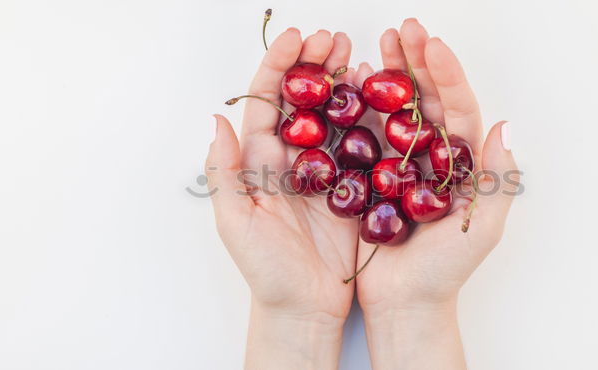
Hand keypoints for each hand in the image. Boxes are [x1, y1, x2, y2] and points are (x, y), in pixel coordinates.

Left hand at [205, 28, 357, 369]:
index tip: (299, 38)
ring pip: (333, 113)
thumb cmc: (266, 272)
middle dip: (315, 63)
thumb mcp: (236, 223)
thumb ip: (225, 172)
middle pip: (302, 99)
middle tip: (334, 36)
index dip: (280, 66)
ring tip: (357, 52)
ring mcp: (325, 171)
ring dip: (343, 80)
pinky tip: (379, 93)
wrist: (304, 308)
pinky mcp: (353, 187)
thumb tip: (218, 120)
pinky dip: (369, 115)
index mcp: (260, 162)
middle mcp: (292, 160)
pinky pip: (361, 143)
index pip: (268, 102)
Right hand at [351, 19, 519, 369]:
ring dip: (388, 74)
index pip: (459, 107)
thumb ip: (497, 179)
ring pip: (396, 109)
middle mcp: (434, 156)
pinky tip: (353, 80)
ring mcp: (402, 162)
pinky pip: (367, 132)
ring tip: (378, 43)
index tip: (432, 44)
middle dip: (415, 60)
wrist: (407, 302)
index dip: (446, 74)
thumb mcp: (482, 228)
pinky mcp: (372, 174)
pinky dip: (361, 105)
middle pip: (426, 98)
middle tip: (403, 28)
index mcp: (463, 162)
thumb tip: (505, 125)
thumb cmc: (447, 271)